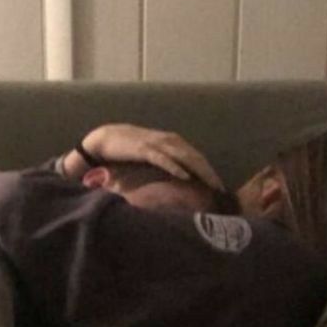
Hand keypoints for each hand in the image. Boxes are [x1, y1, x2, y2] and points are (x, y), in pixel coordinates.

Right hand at [64, 123, 224, 190]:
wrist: (106, 138)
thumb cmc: (130, 149)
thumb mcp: (154, 155)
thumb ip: (167, 162)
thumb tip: (181, 178)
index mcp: (173, 142)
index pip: (197, 157)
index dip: (210, 171)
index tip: (220, 186)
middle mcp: (169, 141)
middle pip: (195, 157)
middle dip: (210, 173)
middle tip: (221, 189)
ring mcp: (157, 144)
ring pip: (184, 157)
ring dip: (199, 171)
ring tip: (210, 184)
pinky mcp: (145, 149)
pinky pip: (163, 159)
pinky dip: (175, 167)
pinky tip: (185, 177)